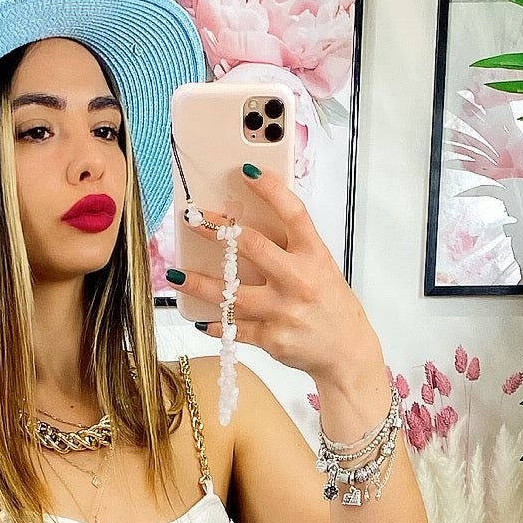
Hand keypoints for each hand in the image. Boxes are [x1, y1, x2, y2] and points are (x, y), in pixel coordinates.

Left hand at [175, 165, 386, 400]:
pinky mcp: (272, 338)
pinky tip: (200, 317)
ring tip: (175, 275)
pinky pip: (234, 328)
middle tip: (191, 219)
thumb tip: (247, 226)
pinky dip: (214, 323)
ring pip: (232, 293)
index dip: (270, 189)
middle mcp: (299, 279)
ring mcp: (284, 310)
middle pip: (253, 246)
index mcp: (314, 255)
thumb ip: (291, 248)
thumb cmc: (331, 305)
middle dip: (216, 230)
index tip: (246, 171)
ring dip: (198, 283)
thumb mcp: (321, 268)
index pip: (292, 213)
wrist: (347, 352)